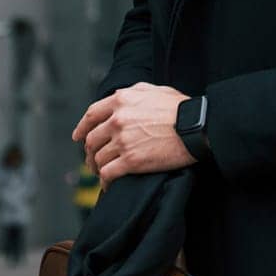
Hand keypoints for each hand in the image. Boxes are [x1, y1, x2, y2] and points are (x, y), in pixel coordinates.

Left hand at [71, 83, 194, 186]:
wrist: (197, 128)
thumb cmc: (181, 108)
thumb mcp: (155, 90)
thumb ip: (133, 93)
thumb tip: (121, 98)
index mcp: (122, 100)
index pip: (91, 115)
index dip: (82, 128)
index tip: (78, 137)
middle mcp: (118, 120)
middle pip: (92, 139)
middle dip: (89, 152)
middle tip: (92, 160)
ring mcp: (123, 141)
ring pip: (98, 158)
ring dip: (97, 168)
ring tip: (102, 173)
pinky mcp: (131, 161)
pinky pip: (108, 174)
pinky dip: (105, 181)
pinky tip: (109, 185)